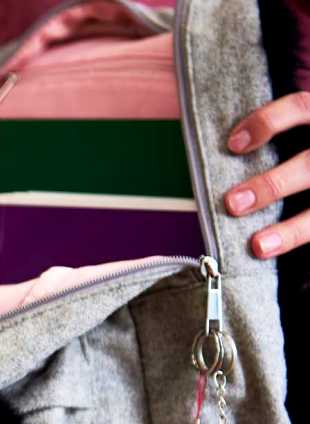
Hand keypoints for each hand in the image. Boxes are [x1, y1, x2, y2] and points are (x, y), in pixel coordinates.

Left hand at [224, 92, 309, 258]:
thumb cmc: (304, 151)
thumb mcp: (296, 134)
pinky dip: (298, 240)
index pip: (300, 107)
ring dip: (290, 230)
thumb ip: (262, 129)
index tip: (233, 145)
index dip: (267, 122)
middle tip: (233, 203)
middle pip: (309, 165)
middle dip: (271, 185)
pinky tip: (274, 254)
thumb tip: (189, 114)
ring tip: (258, 246)